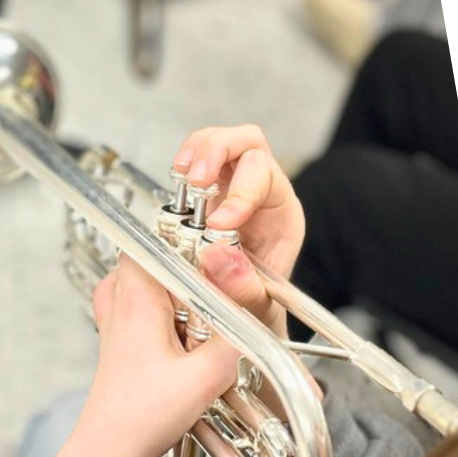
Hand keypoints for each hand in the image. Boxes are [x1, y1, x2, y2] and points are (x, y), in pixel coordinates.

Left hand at [67, 260, 242, 456]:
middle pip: (158, 257)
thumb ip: (237, 334)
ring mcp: (115, 320)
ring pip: (152, 284)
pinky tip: (188, 342)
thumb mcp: (207, 376)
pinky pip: (145, 309)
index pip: (157, 237)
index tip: (220, 259)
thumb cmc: (142, 417)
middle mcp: (120, 301)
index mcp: (137, 297)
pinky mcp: (120, 339)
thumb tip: (254, 304)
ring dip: (180, 297)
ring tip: (202, 326)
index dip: (192, 241)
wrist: (108, 451)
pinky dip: (168, 317)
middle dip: (193, 274)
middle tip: (216, 303)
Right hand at [171, 123, 304, 332]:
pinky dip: (185, 164)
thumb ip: (241, 286)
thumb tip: (216, 256)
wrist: (246, 314)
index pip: (266, 178)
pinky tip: (175, 180)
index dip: (240, 193)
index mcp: (282, 214)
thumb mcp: (257, 306)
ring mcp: (233, 188)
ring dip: (198, 151)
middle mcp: (261, 193)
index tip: (217, 223)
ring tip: (180, 174)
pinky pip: (199, 161)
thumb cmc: (258, 307)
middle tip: (194, 178)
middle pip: (247, 142)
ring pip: (221, 142)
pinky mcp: (208, 193)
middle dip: (217, 151)